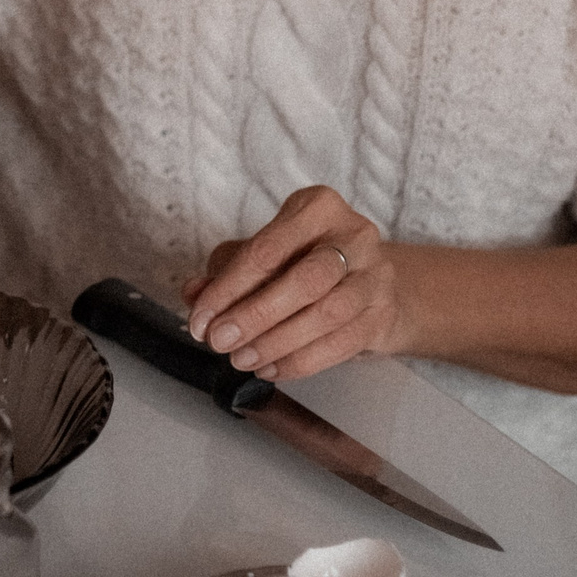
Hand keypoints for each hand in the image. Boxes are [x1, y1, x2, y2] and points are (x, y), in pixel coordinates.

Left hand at [179, 186, 403, 382]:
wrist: (368, 279)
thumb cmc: (304, 260)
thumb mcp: (263, 252)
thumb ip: (224, 269)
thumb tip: (193, 294)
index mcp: (317, 207)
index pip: (267, 250)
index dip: (227, 289)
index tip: (200, 320)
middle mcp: (353, 235)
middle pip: (304, 281)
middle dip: (255, 316)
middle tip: (219, 342)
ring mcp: (375, 275)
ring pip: (327, 315)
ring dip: (277, 342)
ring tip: (242, 360)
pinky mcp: (383, 313)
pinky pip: (343, 343)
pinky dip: (301, 362)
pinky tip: (271, 369)